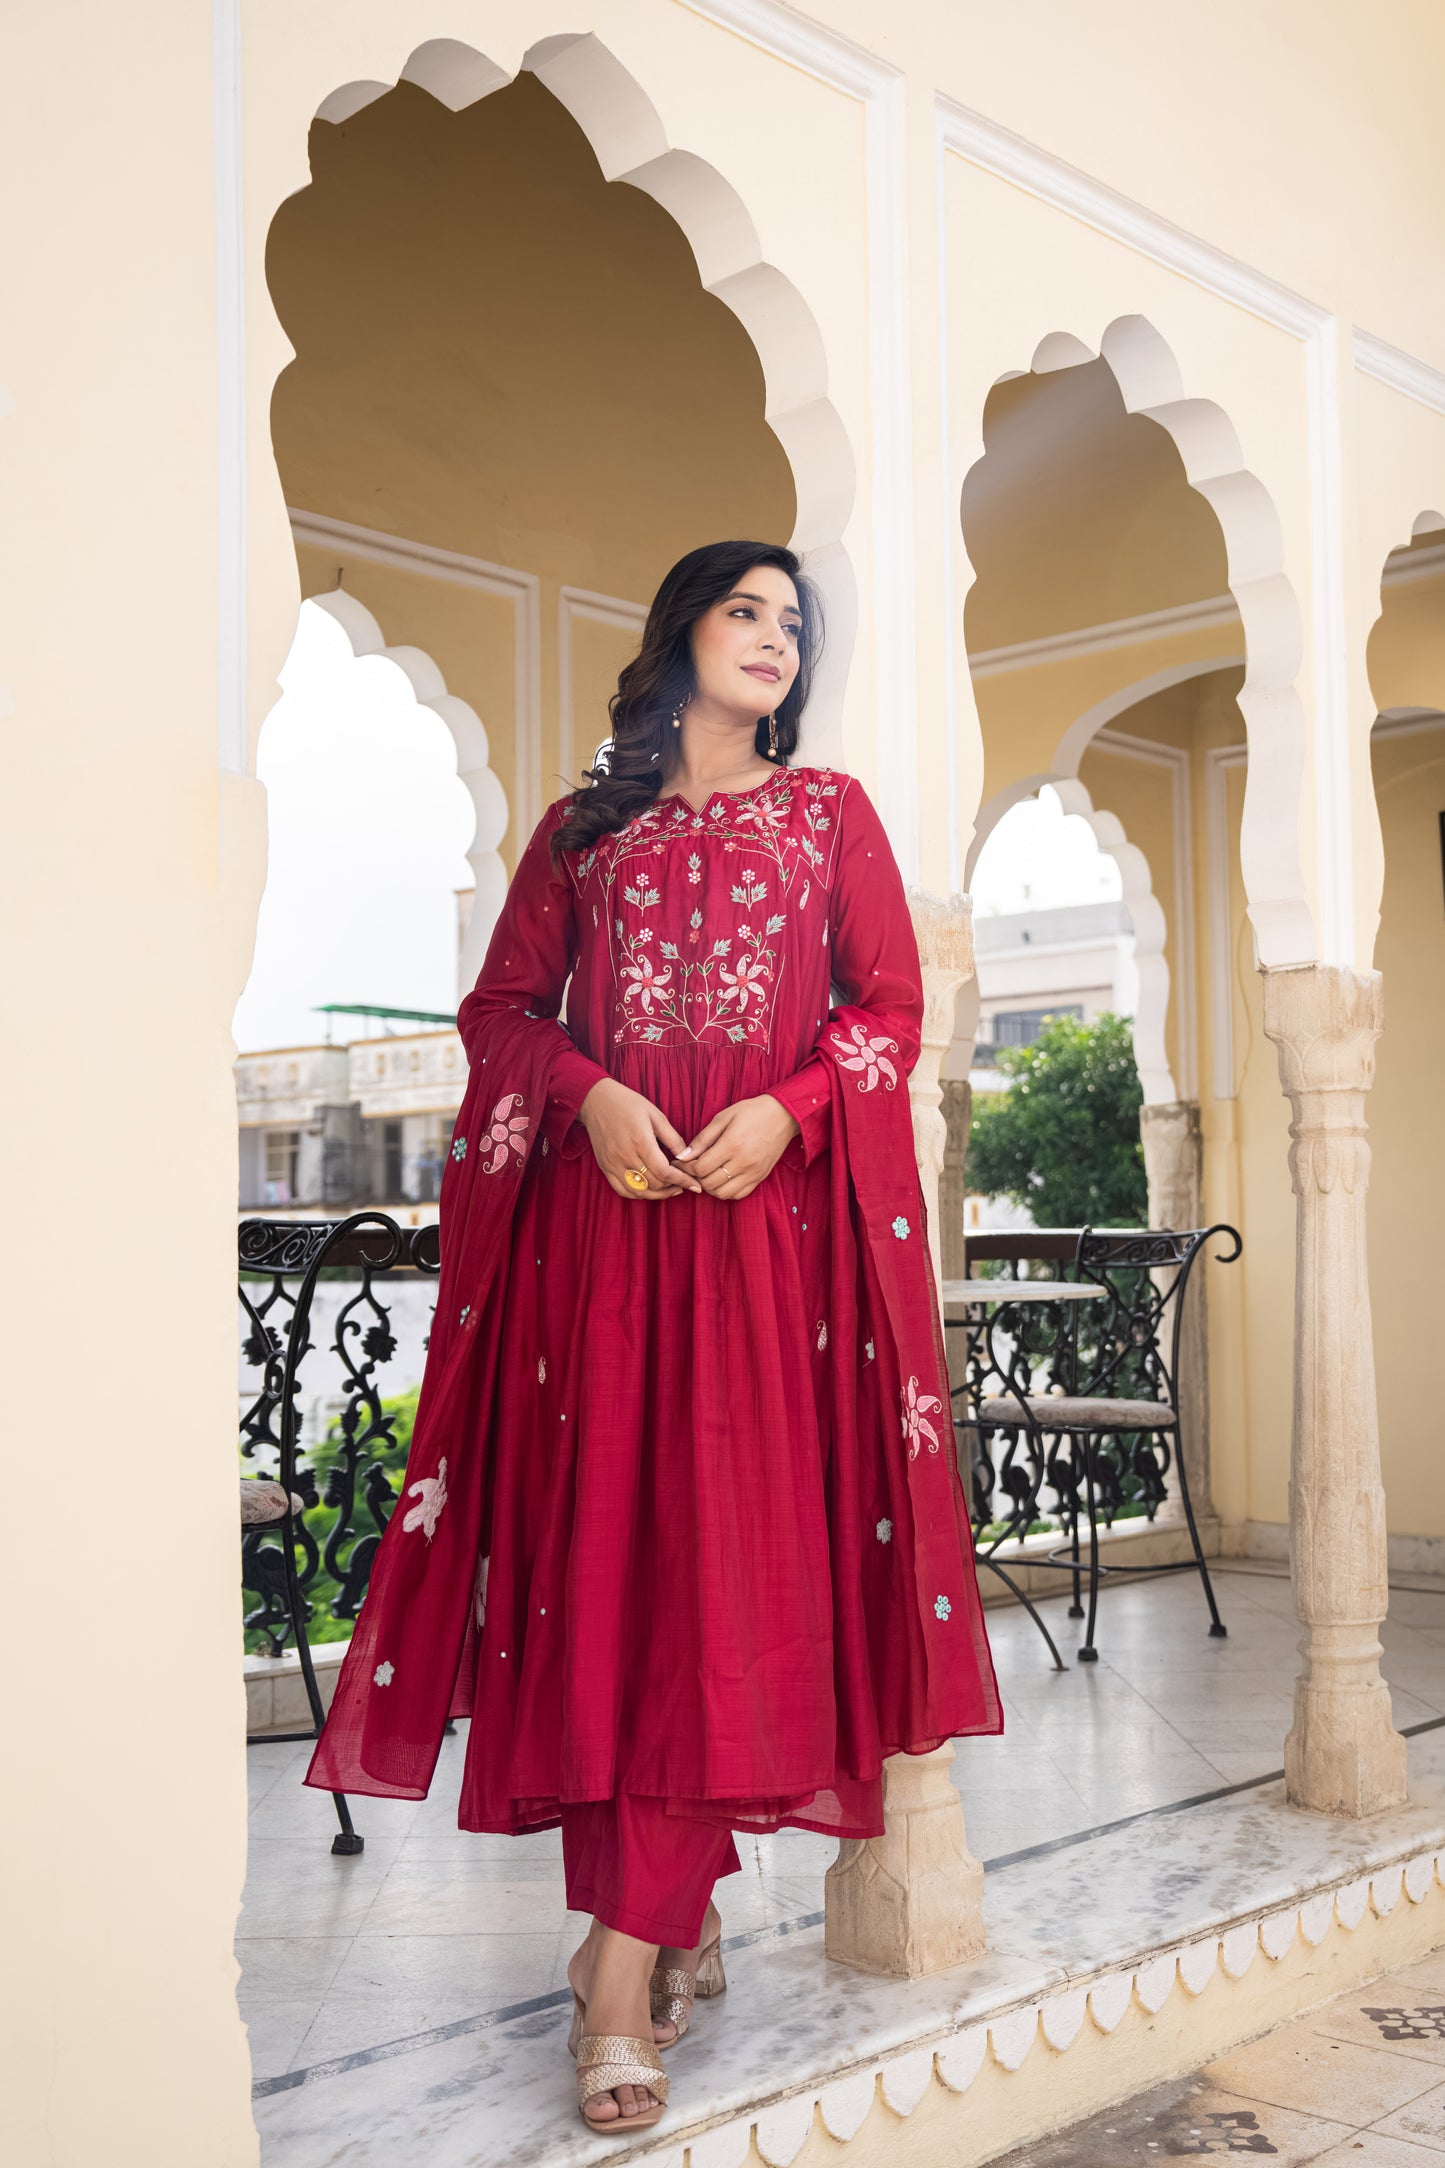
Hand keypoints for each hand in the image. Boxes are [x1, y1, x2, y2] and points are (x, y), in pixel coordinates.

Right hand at [578, 1079, 702, 1201]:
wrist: (596, 1100)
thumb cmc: (628, 1104)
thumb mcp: (655, 1115)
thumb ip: (672, 1138)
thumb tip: (687, 1157)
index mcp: (640, 1141)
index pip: (664, 1172)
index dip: (683, 1181)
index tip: (696, 1186)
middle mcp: (625, 1155)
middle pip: (654, 1184)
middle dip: (673, 1187)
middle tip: (685, 1182)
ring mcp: (612, 1164)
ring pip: (639, 1192)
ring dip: (658, 1194)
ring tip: (671, 1188)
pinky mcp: (605, 1167)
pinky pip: (623, 1191)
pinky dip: (639, 1194)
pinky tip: (650, 1189)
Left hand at [675, 1095, 800, 1201]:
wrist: (784, 1116)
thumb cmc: (752, 1112)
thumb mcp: (723, 1117)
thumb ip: (703, 1139)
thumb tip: (683, 1156)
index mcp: (732, 1145)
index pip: (700, 1168)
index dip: (685, 1167)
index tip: (681, 1161)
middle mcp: (743, 1163)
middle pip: (709, 1183)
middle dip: (695, 1177)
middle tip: (691, 1167)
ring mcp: (753, 1173)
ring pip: (722, 1193)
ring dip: (709, 1187)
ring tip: (705, 1174)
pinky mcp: (760, 1178)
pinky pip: (738, 1195)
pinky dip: (725, 1191)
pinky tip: (721, 1179)